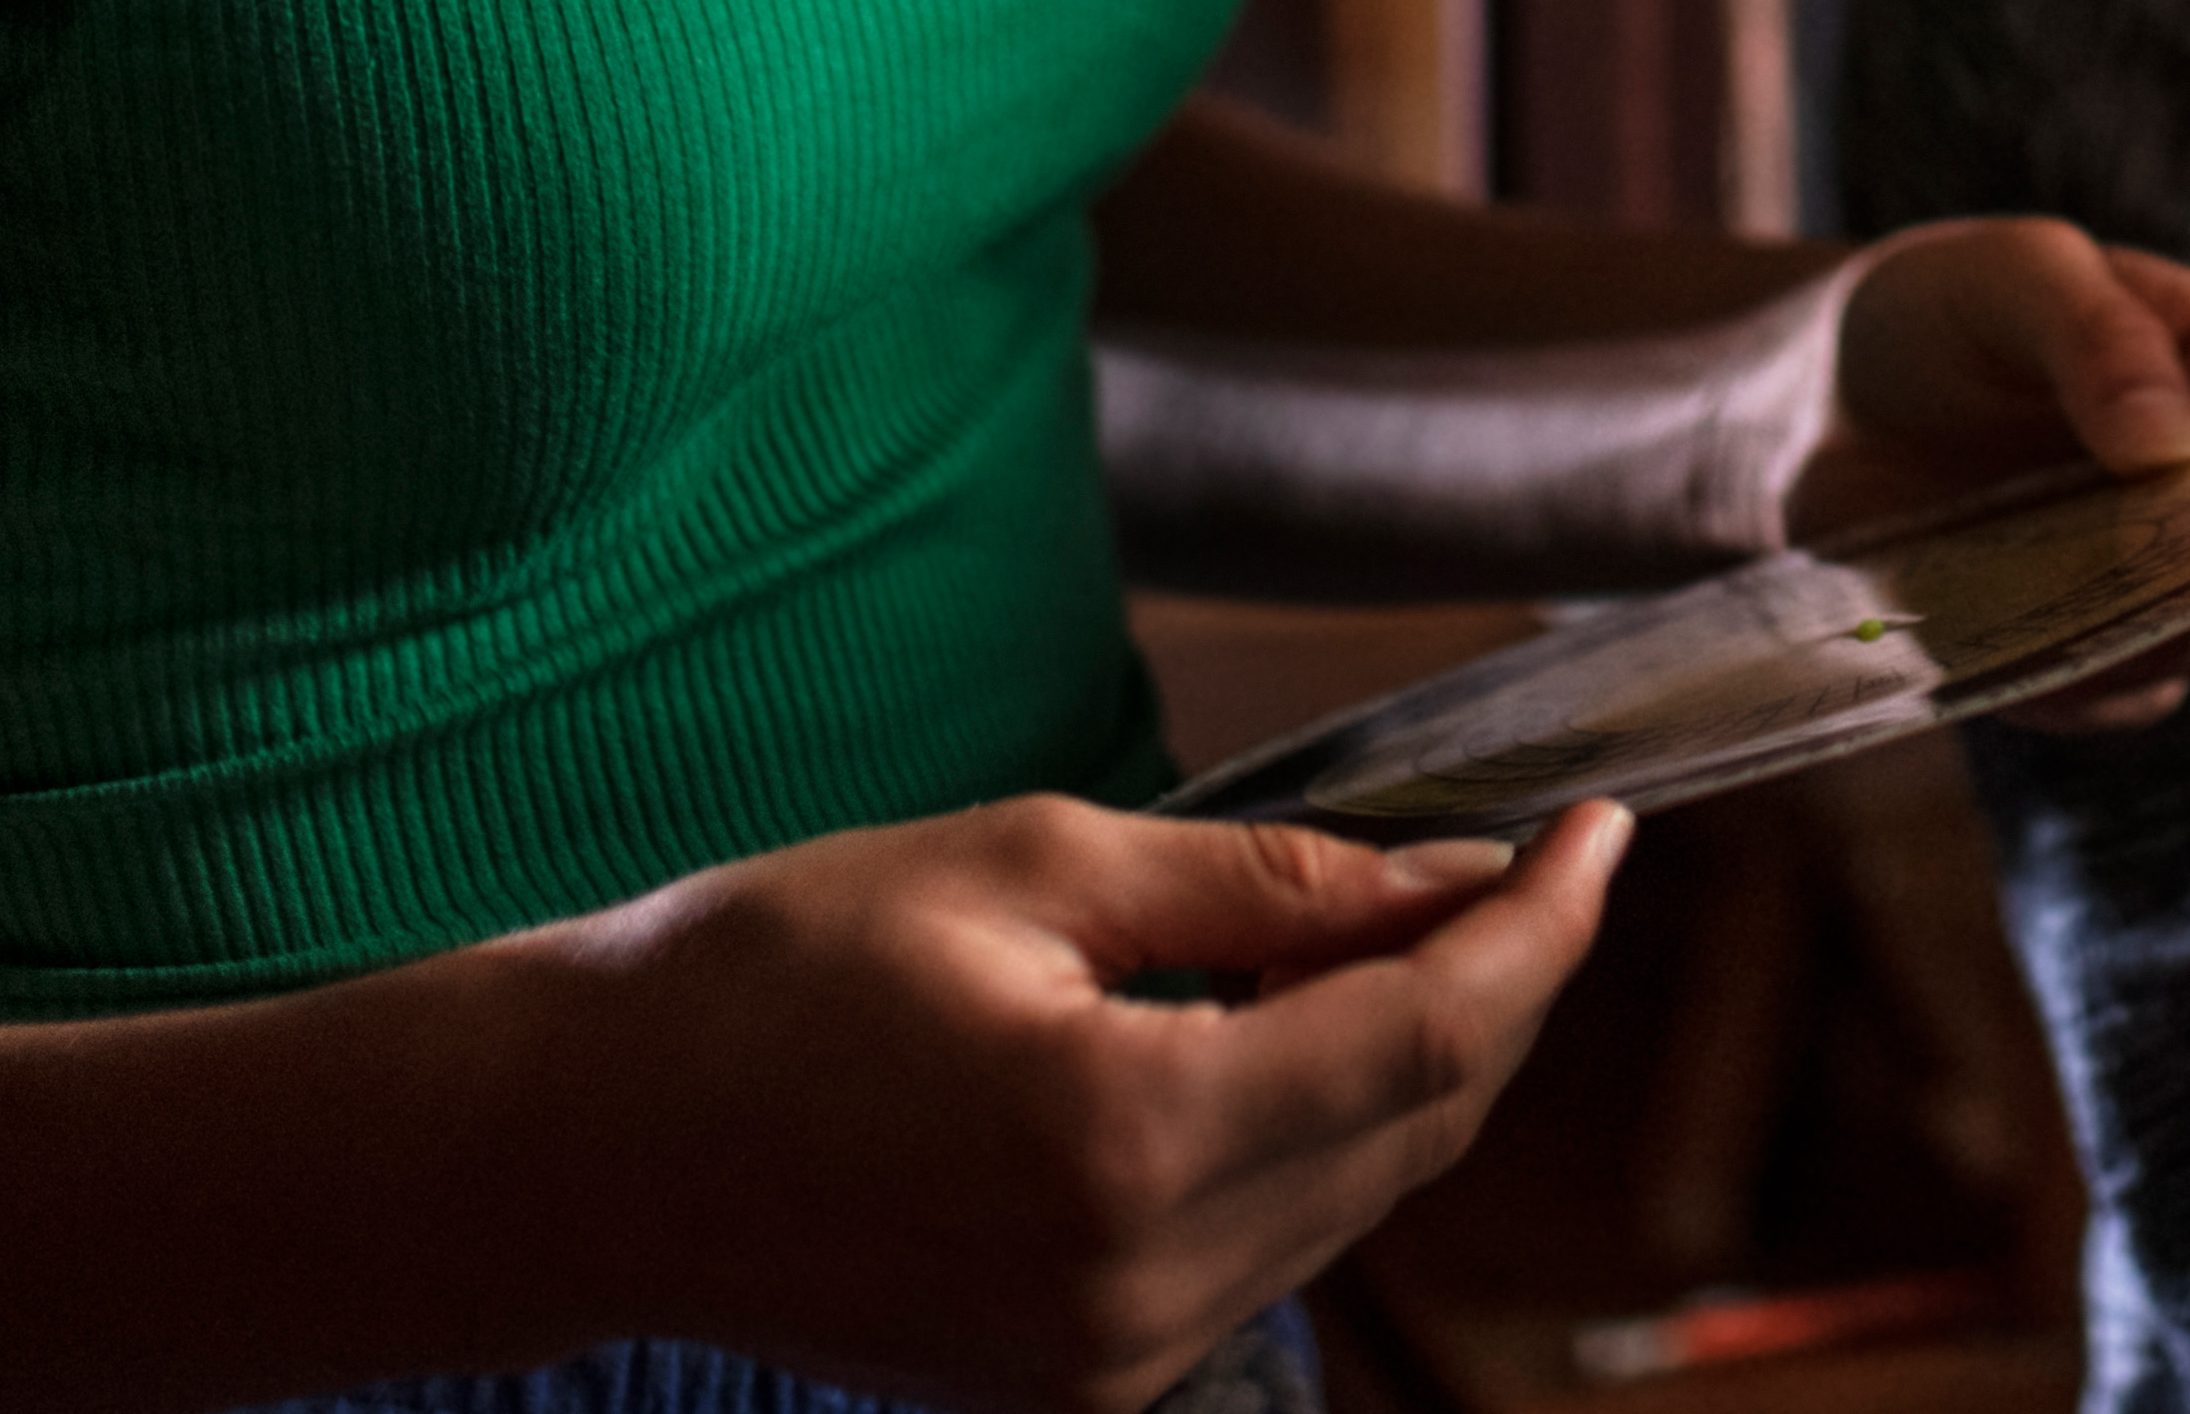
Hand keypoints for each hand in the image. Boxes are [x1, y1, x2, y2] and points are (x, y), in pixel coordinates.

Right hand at [542, 792, 1626, 1409]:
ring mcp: (1109, 1361)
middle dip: (1498, 987)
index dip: (1542, 929)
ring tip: (1411, 926)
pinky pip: (1265, 1250)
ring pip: (1357, 1199)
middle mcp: (1138, 1286)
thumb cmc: (770, 976)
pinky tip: (1299, 1035)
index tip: (1604, 831)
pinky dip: (1316, 1138)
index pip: (1430, 1036)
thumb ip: (1265, 888)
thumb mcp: (1029, 865)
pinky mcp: (1076, 1385)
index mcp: (1130, 1140)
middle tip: (1528, 858)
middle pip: (1416, 1129)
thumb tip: (1445, 875)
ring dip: (1415, 1064)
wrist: (585, 1151)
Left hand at [1795, 220, 2189, 731]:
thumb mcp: (2019, 275)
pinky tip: (2058, 658)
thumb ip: (2099, 342)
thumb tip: (2174, 450)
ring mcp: (2149, 573)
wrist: (1811, 401)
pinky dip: (2091, 691)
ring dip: (2182, 637)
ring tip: (2141, 611)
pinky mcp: (2069, 645)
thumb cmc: (1945, 307)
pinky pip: (2109, 694)